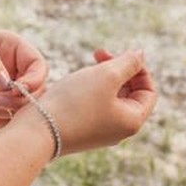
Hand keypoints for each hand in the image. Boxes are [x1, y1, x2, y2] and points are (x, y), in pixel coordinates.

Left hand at [0, 31, 48, 125]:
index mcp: (9, 45)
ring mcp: (2, 85)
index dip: (34, 80)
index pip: (38, 65)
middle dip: (17, 100)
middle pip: (35, 89)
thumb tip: (7, 82)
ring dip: (3, 109)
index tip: (16, 91)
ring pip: (21, 106)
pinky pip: (7, 117)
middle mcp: (10, 65)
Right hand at [22, 48, 155, 154]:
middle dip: (118, 69)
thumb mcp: (106, 75)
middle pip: (129, 92)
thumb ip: (129, 62)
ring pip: (110, 97)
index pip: (148, 90)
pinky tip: (73, 83)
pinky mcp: (82, 130)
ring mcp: (100, 131)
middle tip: (98, 53)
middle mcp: (119, 130)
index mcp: (132, 121)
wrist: (38, 130)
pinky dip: (89, 89)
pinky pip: (94, 105)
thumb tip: (141, 54)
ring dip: (102, 77)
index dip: (138, 68)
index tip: (117, 55)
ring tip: (85, 68)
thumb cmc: (74, 102)